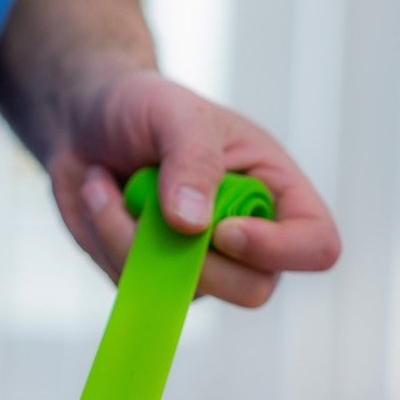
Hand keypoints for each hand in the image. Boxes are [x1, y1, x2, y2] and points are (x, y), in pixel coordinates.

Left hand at [49, 68, 340, 305]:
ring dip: (132, 240)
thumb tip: (194, 226)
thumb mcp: (174, 114)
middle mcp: (247, 234)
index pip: (316, 244)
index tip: (222, 229)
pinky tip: (99, 199)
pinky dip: (108, 243)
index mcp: (274, 188)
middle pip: (253, 290)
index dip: (279, 250)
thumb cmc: (142, 106)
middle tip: (150, 209)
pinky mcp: (155, 278)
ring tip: (107, 184)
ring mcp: (202, 264)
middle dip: (195, 260)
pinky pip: (138, 288)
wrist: (84, 121)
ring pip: (184, 293)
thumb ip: (192, 160)